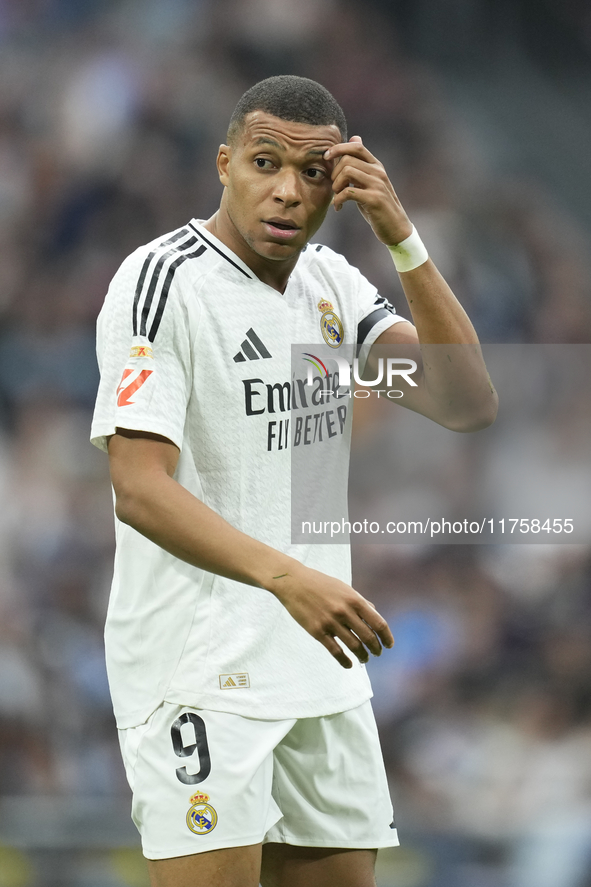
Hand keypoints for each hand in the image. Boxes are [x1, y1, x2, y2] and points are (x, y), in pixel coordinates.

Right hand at [269, 564, 393, 668]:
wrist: (294, 583)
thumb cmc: (321, 584)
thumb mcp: (344, 588)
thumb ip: (360, 601)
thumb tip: (374, 614)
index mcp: (354, 599)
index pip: (378, 623)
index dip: (386, 637)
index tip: (389, 645)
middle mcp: (345, 612)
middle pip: (368, 637)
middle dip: (376, 649)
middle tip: (377, 653)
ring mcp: (331, 622)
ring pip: (354, 646)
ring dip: (363, 656)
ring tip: (365, 659)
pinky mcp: (318, 631)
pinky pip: (335, 651)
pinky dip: (345, 661)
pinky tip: (349, 664)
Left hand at [324, 136, 412, 245]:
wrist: (395, 227)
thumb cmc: (378, 206)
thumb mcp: (369, 181)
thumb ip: (361, 163)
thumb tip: (354, 137)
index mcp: (376, 166)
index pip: (356, 146)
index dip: (338, 148)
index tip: (326, 158)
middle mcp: (378, 172)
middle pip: (347, 160)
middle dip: (334, 174)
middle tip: (334, 188)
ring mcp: (377, 185)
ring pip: (347, 172)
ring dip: (336, 186)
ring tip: (337, 197)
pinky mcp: (374, 199)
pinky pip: (348, 192)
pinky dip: (338, 200)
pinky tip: (338, 207)